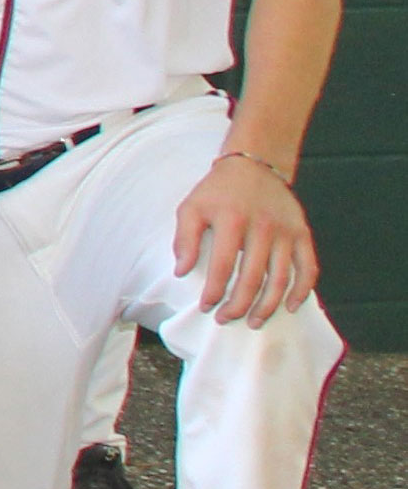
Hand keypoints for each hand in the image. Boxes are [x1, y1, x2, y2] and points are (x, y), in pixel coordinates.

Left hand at [175, 152, 316, 324]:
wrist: (255, 165)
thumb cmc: (217, 191)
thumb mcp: (191, 208)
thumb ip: (184, 239)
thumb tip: (182, 272)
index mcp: (232, 220)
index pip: (223, 266)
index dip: (214, 291)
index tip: (206, 307)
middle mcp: (263, 227)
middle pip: (253, 277)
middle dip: (239, 305)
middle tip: (226, 320)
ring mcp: (286, 231)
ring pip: (281, 278)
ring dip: (268, 305)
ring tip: (255, 322)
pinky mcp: (302, 233)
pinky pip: (307, 267)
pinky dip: (302, 290)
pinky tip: (290, 306)